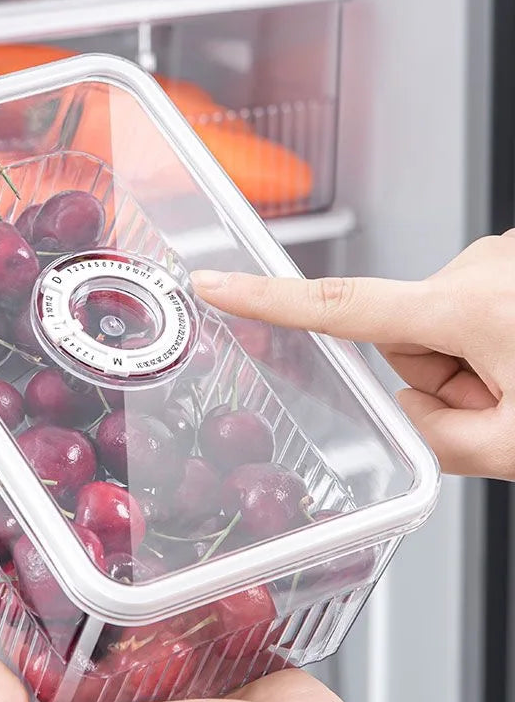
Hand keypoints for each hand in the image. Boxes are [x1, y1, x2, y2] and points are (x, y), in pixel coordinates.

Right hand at [191, 231, 514, 478]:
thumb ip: (438, 440)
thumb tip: (408, 414)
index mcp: (471, 308)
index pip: (340, 305)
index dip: (266, 298)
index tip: (216, 284)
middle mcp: (478, 270)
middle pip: (401, 336)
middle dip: (433, 374)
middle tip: (494, 402)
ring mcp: (498, 261)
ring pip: (437, 326)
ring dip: (465, 361)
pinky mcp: (509, 262)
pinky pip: (467, 310)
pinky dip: (489, 342)